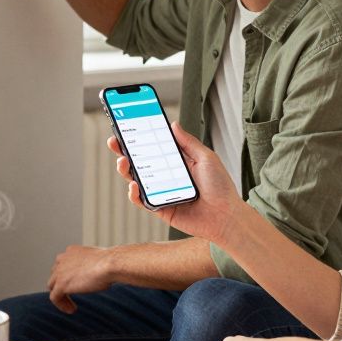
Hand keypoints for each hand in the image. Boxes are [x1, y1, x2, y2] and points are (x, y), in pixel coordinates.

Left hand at [47, 244, 113, 313]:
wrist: (110, 264)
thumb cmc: (111, 263)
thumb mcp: (99, 261)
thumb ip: (93, 267)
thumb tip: (100, 276)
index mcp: (72, 251)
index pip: (62, 263)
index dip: (66, 275)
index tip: (75, 284)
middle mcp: (63, 259)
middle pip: (55, 274)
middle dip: (62, 285)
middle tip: (71, 295)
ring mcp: (60, 271)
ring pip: (52, 286)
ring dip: (61, 296)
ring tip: (72, 306)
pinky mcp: (61, 284)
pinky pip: (54, 297)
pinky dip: (61, 304)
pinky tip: (72, 310)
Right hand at [107, 122, 249, 243]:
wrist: (226, 216)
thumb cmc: (220, 187)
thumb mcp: (206, 158)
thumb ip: (188, 142)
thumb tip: (173, 124)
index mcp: (176, 162)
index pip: (152, 147)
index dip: (139, 138)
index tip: (126, 126)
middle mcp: (165, 176)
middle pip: (139, 162)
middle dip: (124, 151)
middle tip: (115, 141)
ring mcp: (161, 192)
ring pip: (136, 180)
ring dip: (125, 170)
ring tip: (123, 161)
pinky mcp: (159, 209)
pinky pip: (142, 201)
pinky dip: (134, 194)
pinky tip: (134, 185)